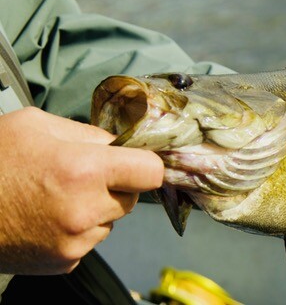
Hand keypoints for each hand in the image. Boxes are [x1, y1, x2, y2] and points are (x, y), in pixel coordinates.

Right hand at [0, 107, 162, 274]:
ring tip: (55, 196)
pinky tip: (46, 216)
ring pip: (111, 220)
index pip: (151, 172)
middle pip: (132, 197)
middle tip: (81, 175)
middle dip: (116, 184)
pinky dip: (77, 229)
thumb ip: (87, 133)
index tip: (136, 161)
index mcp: (82, 170)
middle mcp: (84, 211)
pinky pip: (89, 240)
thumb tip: (119, 143)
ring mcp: (75, 241)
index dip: (146, 163)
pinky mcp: (64, 261)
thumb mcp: (35, 124)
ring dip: (96, 208)